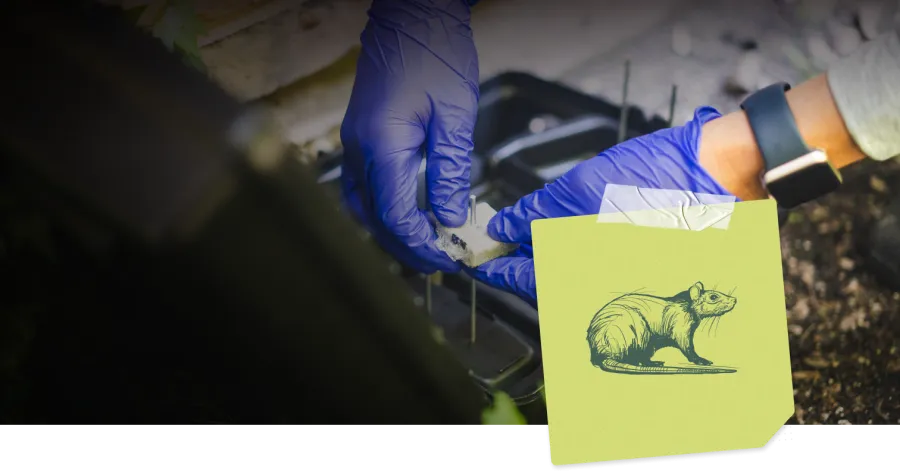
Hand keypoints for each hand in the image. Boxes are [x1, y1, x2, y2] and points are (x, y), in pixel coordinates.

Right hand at [340, 0, 478, 273]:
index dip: (421, 244)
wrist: (413, 16)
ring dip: (390, 232)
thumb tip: (450, 217)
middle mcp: (358, 148)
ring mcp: (353, 143)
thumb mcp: (456, 115)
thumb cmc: (435, 54)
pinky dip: (380, 209)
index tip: (448, 258)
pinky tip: (403, 215)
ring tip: (423, 245)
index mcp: (382, 144)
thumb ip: (451, 171)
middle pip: (374, 219)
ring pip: (362, 207)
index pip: (395, 215)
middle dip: (406, 247)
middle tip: (439, 262)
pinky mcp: (358, 136)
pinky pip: (361, 186)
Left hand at [467, 107, 734, 305]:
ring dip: (546, 258)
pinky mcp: (637, 269)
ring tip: (533, 234)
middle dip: (519, 264)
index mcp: (580, 273)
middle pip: (544, 285)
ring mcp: (619, 279)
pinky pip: (595, 270)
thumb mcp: (580, 187)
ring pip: (569, 278)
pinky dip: (576, 255)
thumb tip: (503, 224)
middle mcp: (600, 286)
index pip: (519, 279)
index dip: (493, 267)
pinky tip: (573, 232)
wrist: (717, 176)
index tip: (475, 259)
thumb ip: (535, 210)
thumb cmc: (655, 179)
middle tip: (499, 245)